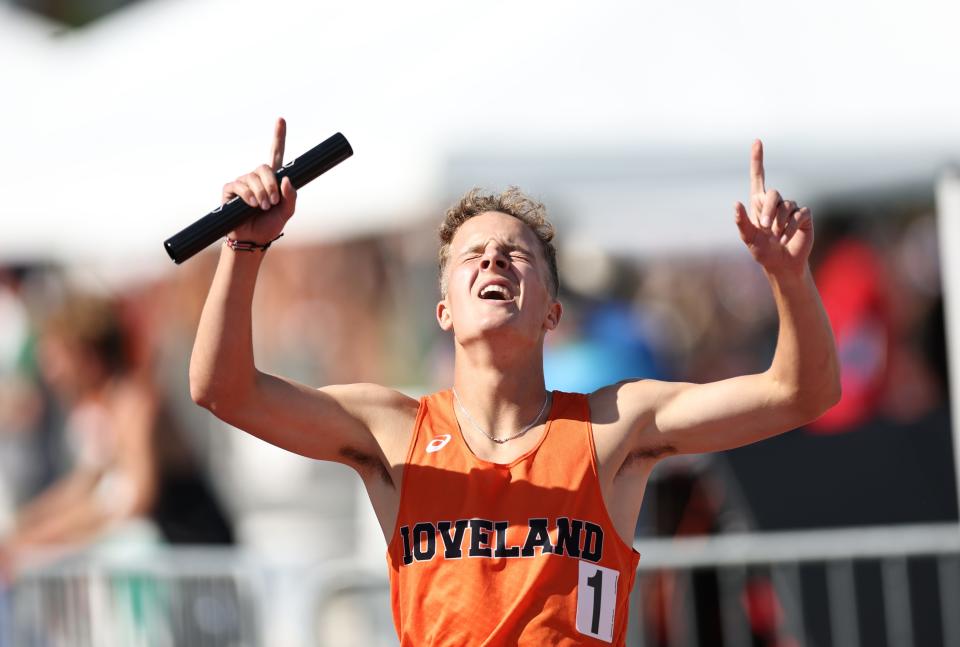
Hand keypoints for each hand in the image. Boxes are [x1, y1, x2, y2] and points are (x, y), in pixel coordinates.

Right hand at [221, 118, 297, 243]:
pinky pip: (239, 186)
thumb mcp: (287, 212)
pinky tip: (251, 205)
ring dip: (261, 194)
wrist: (252, 240)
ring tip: (263, 207)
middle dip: (271, 185)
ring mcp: (243, 182)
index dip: (278, 136)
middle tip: (273, 202)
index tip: (280, 119)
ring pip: (253, 178)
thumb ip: (291, 197)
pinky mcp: (230, 190)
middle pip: (265, 167)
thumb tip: (286, 179)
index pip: (276, 153)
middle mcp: (257, 177)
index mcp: (272, 179)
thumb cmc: (269, 225)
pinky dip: (248, 196)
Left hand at [733, 140, 812, 274]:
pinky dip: (791, 228)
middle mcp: (776, 202)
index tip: (757, 141)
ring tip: (776, 237)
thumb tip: (736, 203)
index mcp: (759, 203)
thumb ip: (741, 222)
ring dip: (780, 224)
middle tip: (765, 227)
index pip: (758, 176)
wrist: (781, 263)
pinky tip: (786, 238)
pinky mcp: (804, 216)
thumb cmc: (762, 251)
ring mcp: (791, 208)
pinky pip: (799, 215)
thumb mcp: (748, 238)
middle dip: (768, 210)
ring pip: (787, 206)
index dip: (757, 159)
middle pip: (773, 193)